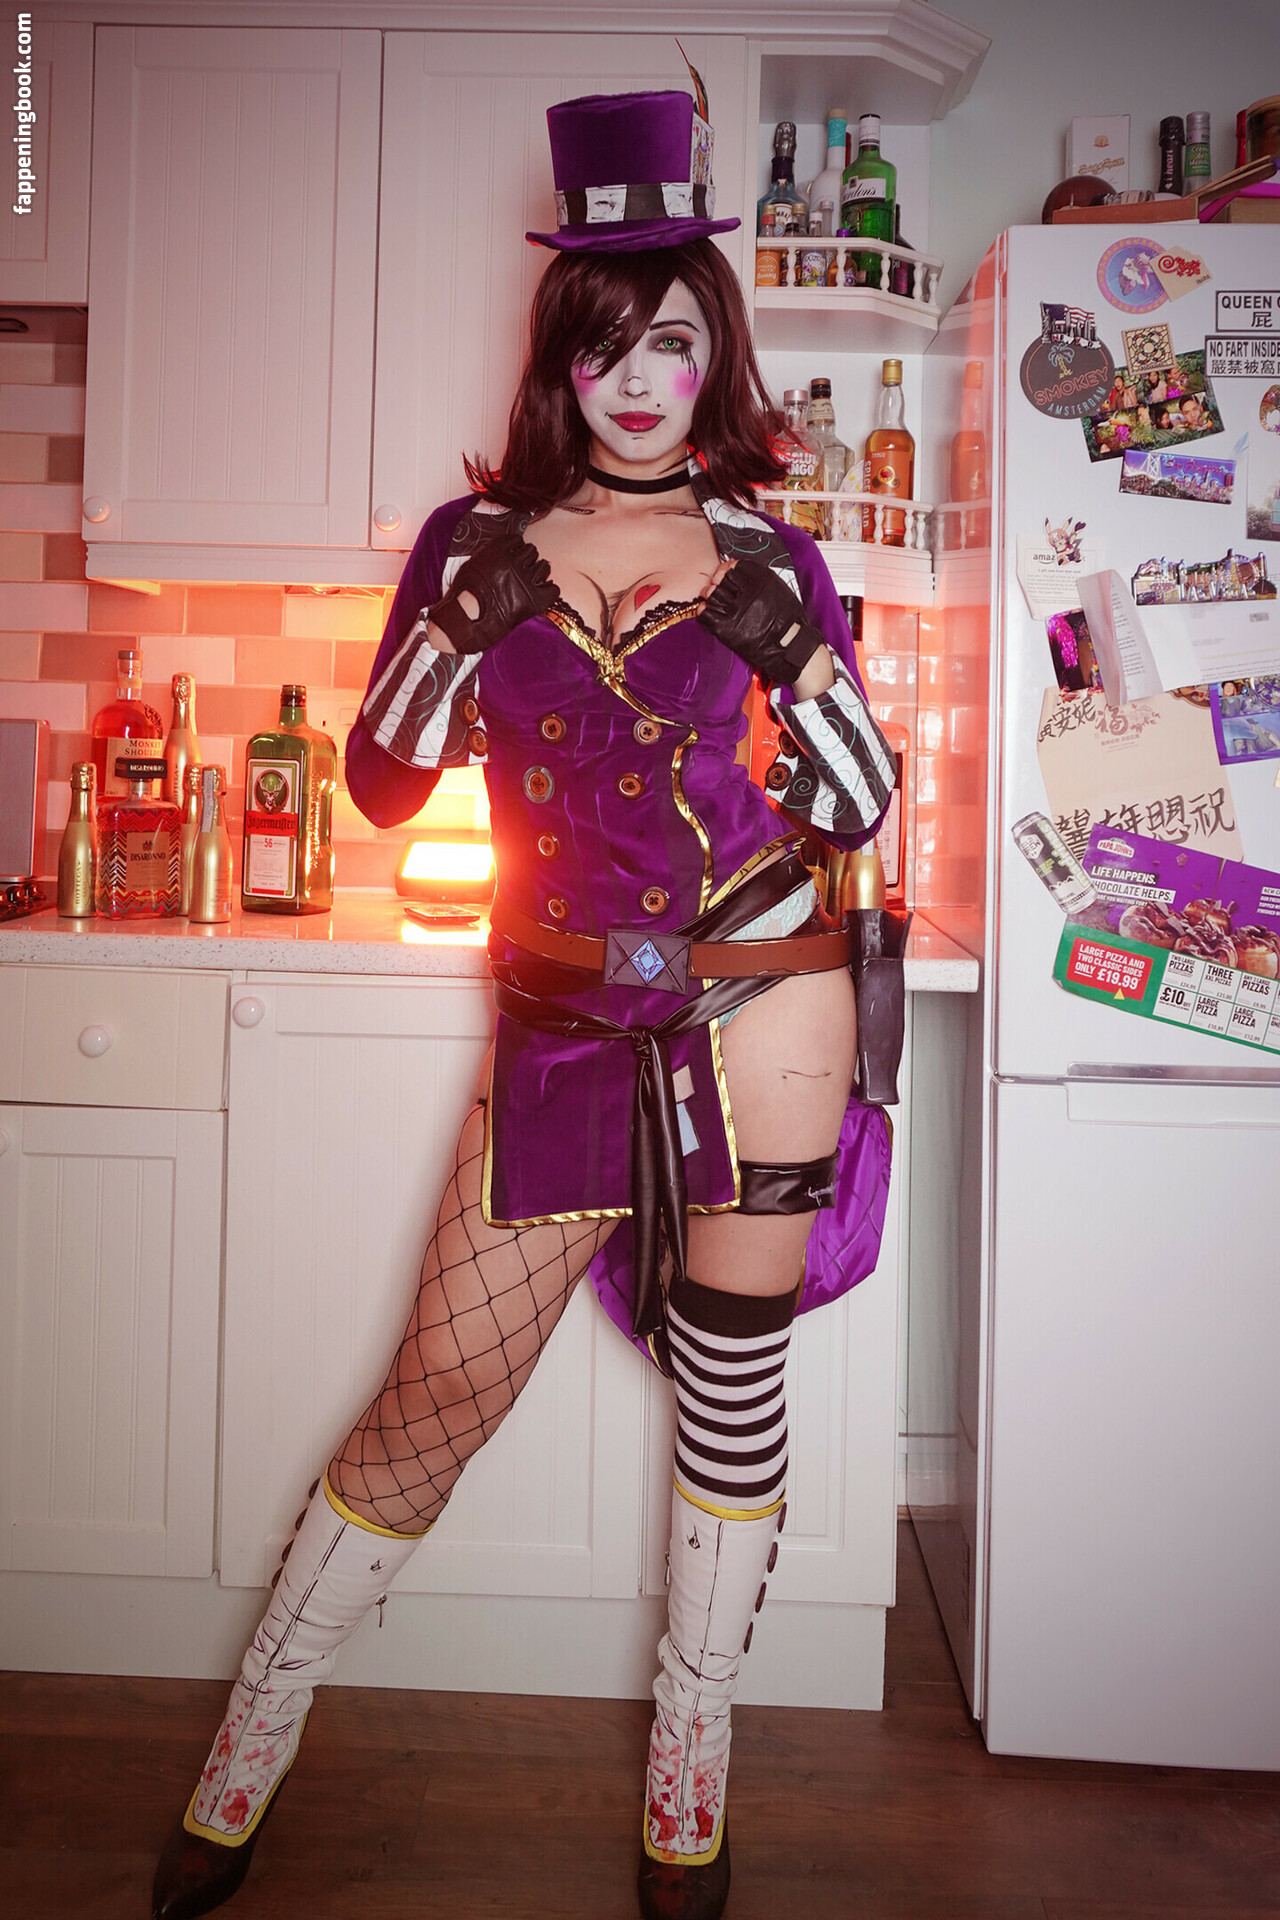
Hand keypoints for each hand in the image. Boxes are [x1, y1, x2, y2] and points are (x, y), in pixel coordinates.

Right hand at [428, 534, 555, 653]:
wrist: (468, 618)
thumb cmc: (464, 594)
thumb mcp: (472, 565)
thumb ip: (488, 555)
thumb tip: (500, 550)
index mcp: (497, 551)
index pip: (517, 540)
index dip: (516, 548)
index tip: (514, 556)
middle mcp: (513, 562)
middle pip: (532, 551)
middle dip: (528, 560)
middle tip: (522, 571)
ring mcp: (525, 580)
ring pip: (544, 567)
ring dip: (539, 572)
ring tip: (531, 582)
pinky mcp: (534, 599)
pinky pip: (553, 589)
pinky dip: (549, 591)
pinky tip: (541, 593)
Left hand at [698, 558, 824, 686]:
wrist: (790, 646)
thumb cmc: (789, 620)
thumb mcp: (780, 590)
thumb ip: (761, 580)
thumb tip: (741, 571)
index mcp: (762, 580)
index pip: (736, 566)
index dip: (729, 568)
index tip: (727, 571)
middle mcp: (747, 592)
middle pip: (722, 578)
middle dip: (718, 579)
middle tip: (717, 584)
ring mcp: (735, 610)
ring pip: (712, 594)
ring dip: (710, 594)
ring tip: (712, 597)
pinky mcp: (726, 628)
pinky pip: (706, 613)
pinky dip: (703, 609)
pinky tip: (706, 609)